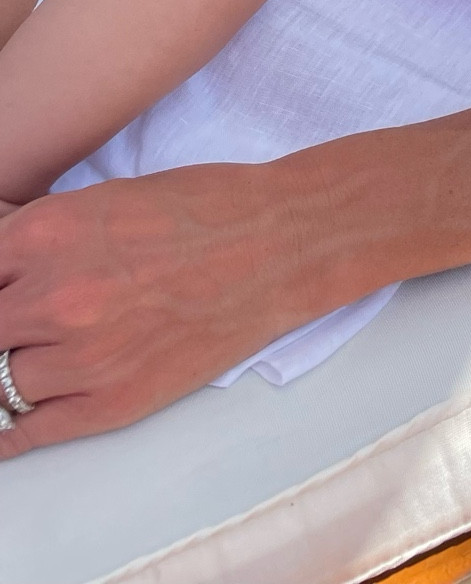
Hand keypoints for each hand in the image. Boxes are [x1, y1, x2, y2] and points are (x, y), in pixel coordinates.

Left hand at [0, 166, 311, 454]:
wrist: (280, 243)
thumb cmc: (203, 209)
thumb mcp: (105, 200)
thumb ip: (39, 242)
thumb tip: (1, 277)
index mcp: (47, 232)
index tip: (2, 297)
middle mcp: (54, 295)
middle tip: (17, 330)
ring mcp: (82, 355)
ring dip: (7, 372)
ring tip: (29, 360)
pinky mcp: (113, 402)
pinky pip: (28, 430)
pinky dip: (5, 432)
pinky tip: (4, 423)